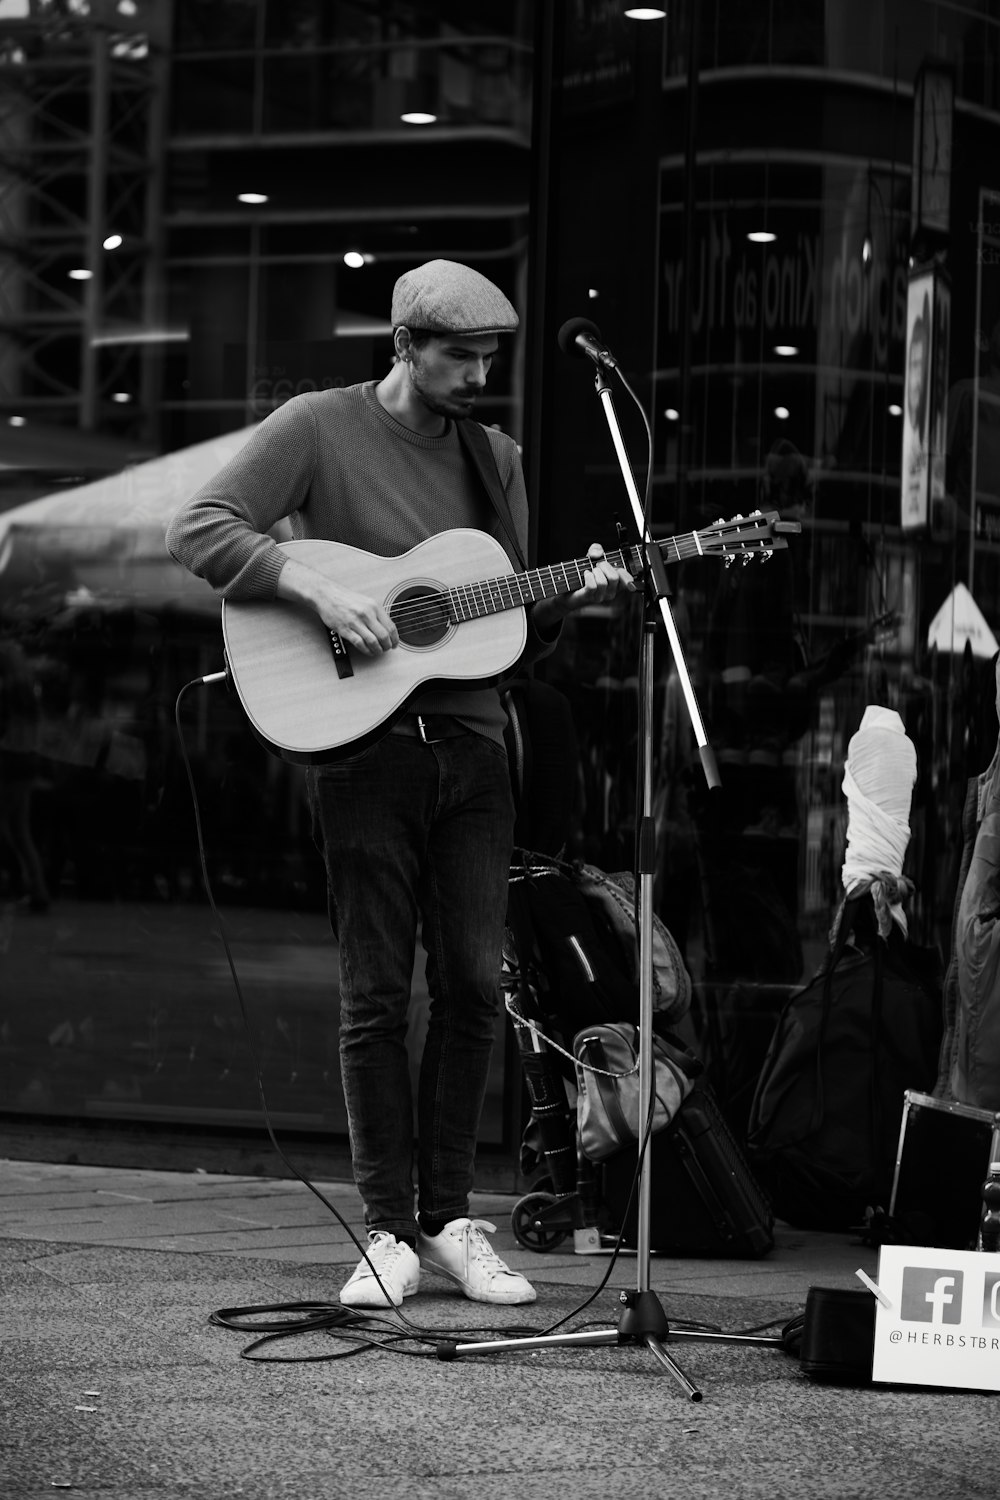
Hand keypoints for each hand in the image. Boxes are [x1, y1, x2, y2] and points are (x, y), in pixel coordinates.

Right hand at [276, 558, 397, 654]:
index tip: (395, 644)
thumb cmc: (345, 598)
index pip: (390, 626)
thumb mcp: (366, 602)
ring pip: (373, 642)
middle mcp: (366, 614)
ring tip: (378, 651)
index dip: (395, 638)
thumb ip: (376, 614)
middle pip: (384, 636)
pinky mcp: (345, 629)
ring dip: (377, 650)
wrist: (326, 594)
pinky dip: (366, 650)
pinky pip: (360, 643)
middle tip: (386, 649)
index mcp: (374, 607)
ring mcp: (355, 622)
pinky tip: (368, 651)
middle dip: (387, 646)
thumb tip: (387, 629)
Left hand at [533, 543, 636, 630]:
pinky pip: (593, 586)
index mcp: (616, 584)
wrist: (567, 589)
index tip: (617, 568)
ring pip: (603, 582)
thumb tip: (598, 553)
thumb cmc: (582, 574)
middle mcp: (611, 593)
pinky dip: (587, 576)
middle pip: (614, 577)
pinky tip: (585, 575)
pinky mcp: (589, 598)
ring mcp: (600, 597)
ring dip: (594, 572)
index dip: (625, 573)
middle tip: (596, 566)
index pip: (628, 581)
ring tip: (589, 572)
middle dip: (603, 566)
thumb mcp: (591, 558)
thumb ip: (596, 549)